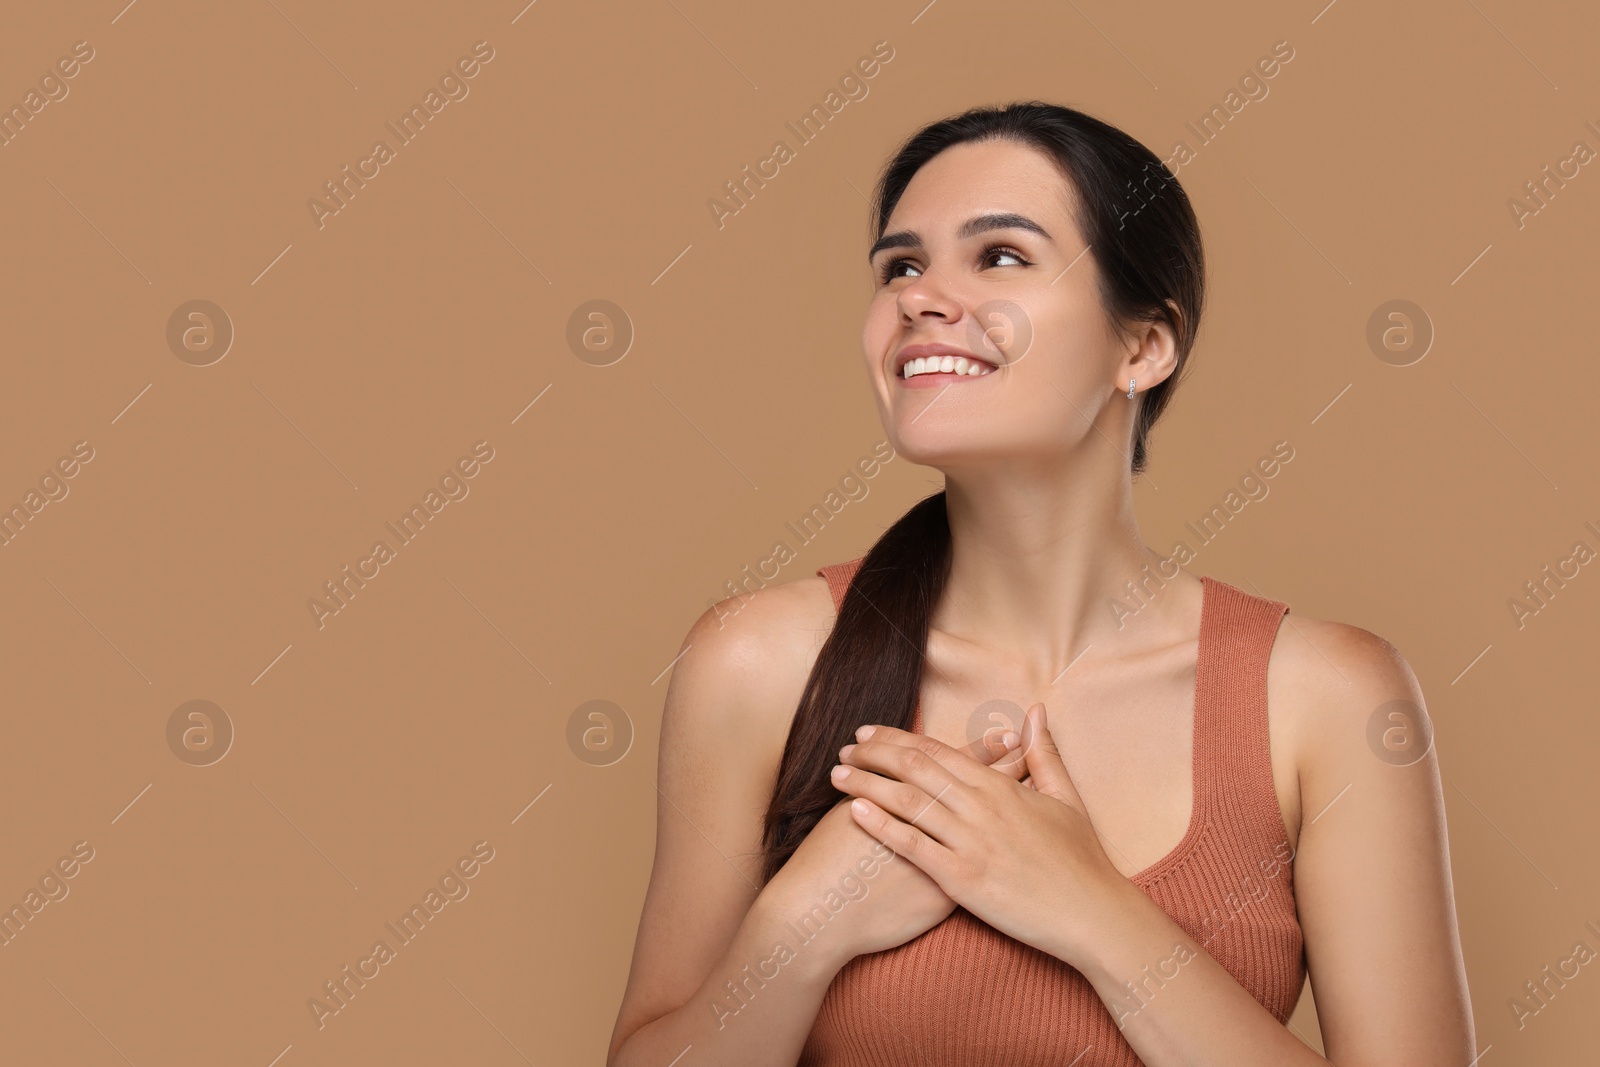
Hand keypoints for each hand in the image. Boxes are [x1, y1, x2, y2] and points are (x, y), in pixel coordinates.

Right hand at [760, 727, 1031, 968]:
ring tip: (1034, 794)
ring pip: (994, 827)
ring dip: (1014, 808)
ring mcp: (949, 855)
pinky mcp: (951, 890)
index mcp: (915, 797)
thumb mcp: (854, 807)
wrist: (823, 911)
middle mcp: (939, 821)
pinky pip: (988, 866)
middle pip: (986, 790)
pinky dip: (1002, 852)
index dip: (986, 749)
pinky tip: (1017, 847)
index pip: (959, 765)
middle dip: (1011, 771)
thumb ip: (879, 786)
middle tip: (1035, 752)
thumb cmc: (829, 859)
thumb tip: (894, 765)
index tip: (1010, 735)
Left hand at [830, 702, 1134, 964]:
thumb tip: (1035, 712)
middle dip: (874, 755)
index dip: (898, 738)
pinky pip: (912, 846)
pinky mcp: (963, 879)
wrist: (1092, 913)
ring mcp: (971, 842)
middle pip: (915, 768)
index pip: (938, 751)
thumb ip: (1044, 753)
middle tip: (844, 749)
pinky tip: (854, 813)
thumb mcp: (1064, 798)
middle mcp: (981, 807)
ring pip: (907, 802)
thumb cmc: (1080, 859)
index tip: (868, 732)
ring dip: (867, 784)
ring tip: (837, 775)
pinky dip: (881, 826)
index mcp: (1000, 787)